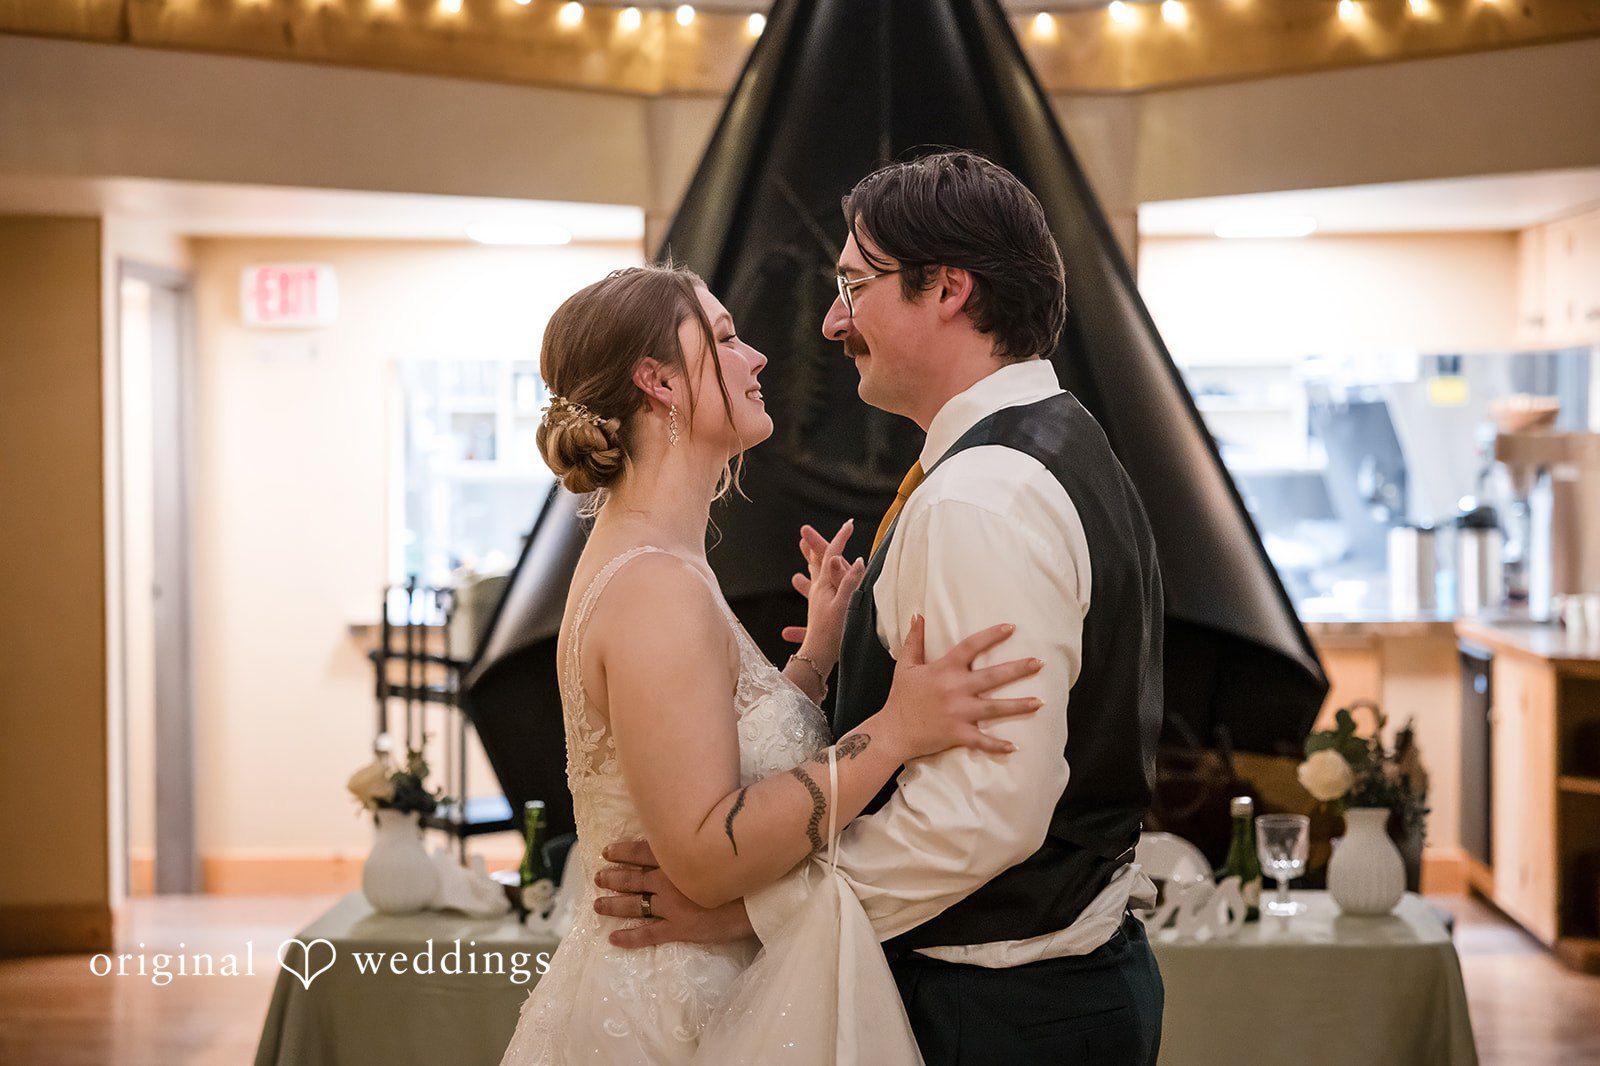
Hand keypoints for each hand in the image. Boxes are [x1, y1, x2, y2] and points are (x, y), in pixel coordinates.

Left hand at [594, 840, 754, 947]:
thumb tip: (690, 832)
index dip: (622, 851)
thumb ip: (699, 842)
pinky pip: (648, 935)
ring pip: (633, 905)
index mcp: (676, 859)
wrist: (757, 898)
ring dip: (613, 904)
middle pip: (632, 878)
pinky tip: (613, 939)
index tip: (606, 851)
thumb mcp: (717, 848)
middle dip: (613, 877)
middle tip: (598, 878)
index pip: (641, 851)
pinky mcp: (678, 929)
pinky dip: (629, 938)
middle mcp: (667, 881)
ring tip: (598, 904)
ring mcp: (670, 906)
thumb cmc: (742, 870)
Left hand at [780, 520, 864, 664]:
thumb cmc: (832, 632)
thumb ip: (849, 581)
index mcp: (824, 585)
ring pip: (814, 577)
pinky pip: (814, 594)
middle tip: (807, 532)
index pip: (831, 555)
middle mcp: (818, 591)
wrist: (818, 658)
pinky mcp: (820, 613)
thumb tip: (857, 559)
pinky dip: (810, 585)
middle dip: (816, 546)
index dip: (840, 538)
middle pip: (817, 563)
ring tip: (803, 552)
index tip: (849, 524)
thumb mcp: (844, 603)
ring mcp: (818, 602)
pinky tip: (801, 581)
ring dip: (811, 564)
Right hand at [876, 615, 1043, 760]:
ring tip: (1041, 701)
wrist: (892, 731)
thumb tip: (918, 615)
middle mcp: (955, 689)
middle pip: (993, 676)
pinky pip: (982, 741)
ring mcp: (959, 713)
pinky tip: (1015, 747)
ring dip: (1019, 705)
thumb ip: (914, 640)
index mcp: (944, 669)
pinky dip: (998, 745)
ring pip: (995, 708)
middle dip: (1018, 669)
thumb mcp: (905, 665)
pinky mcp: (958, 734)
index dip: (992, 635)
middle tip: (1040, 663)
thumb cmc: (900, 697)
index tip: (1012, 627)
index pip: (972, 646)